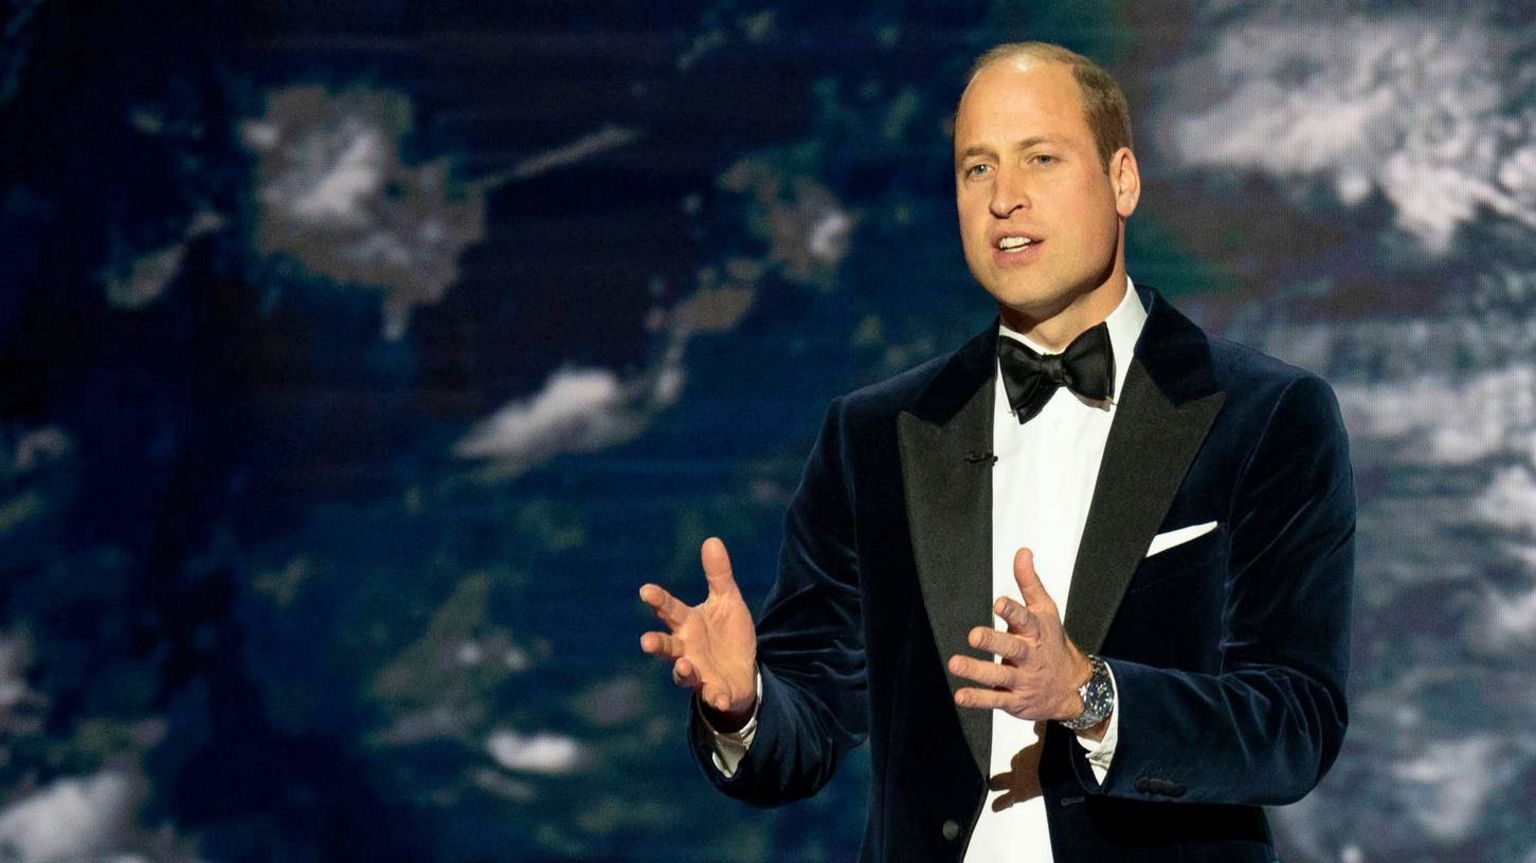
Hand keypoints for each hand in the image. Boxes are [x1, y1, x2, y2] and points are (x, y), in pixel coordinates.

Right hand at [639, 537, 757, 726]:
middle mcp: (686, 648)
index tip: (645, 590)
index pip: (669, 609)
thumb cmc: (727, 634)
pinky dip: (714, 697)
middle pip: (667, 646)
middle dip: (656, 643)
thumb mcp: (727, 601)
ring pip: (683, 673)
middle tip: (646, 641)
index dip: (658, 601)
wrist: (743, 670)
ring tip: (682, 666)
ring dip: (682, 671)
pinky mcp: (714, 690)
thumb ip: (718, 575)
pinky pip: (712, 695)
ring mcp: (698, 672)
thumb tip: (712, 539)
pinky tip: (719, 697)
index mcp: (688, 623)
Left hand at [948, 547, 1093, 723]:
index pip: (1025, 620)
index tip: (998, 603)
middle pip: (1012, 648)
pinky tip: (959, 695)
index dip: (1012, 611)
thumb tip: (1022, 552)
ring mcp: (1023, 680)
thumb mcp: (1045, 610)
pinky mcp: (1015, 700)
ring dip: (977, 671)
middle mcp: (1030, 656)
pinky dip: (977, 699)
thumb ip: (1029, 583)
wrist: (1072, 687)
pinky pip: (995, 700)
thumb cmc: (1052, 643)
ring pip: (999, 675)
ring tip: (955, 663)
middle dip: (993, 641)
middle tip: (974, 635)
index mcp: (1036, 632)